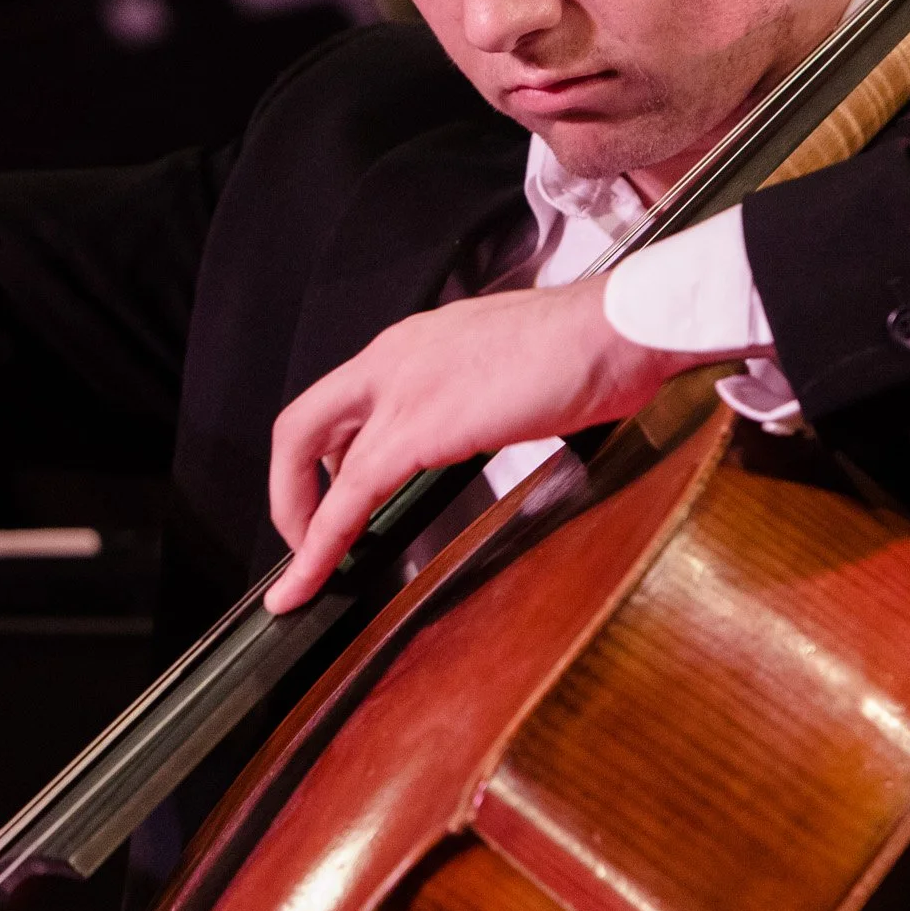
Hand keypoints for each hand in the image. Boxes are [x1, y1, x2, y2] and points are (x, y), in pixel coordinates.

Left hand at [262, 276, 735, 611]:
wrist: (620, 329)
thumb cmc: (591, 347)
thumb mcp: (509, 366)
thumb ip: (475, 393)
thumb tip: (476, 423)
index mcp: (414, 344)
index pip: (344, 402)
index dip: (326, 459)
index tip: (330, 498)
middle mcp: (392, 358)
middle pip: (304, 424)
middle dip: (290, 489)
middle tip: (304, 540)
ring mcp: (399, 389)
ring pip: (311, 459)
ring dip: (299, 523)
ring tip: (306, 575)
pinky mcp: (417, 429)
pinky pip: (348, 498)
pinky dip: (321, 545)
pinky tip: (313, 581)